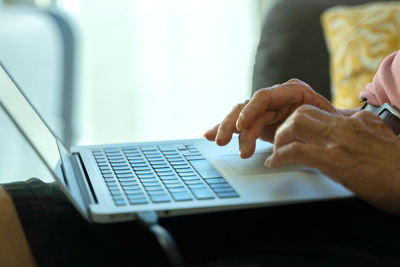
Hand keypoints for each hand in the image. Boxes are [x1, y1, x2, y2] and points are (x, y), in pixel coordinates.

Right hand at [204, 79, 337, 157]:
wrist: (333, 128)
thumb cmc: (333, 123)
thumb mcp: (331, 120)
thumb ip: (324, 121)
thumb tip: (327, 128)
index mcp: (292, 91)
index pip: (264, 96)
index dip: (250, 110)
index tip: (241, 126)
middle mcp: (276, 98)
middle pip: (247, 107)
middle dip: (233, 124)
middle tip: (224, 141)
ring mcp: (266, 111)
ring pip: (239, 116)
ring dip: (226, 129)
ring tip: (217, 142)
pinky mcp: (259, 123)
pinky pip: (239, 125)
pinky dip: (225, 129)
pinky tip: (209, 134)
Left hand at [266, 105, 399, 214]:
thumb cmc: (399, 169)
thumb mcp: (382, 141)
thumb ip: (364, 133)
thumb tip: (351, 134)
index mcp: (358, 121)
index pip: (321, 112)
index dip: (301, 122)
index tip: (292, 133)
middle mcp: (347, 125)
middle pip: (303, 111)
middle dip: (286, 126)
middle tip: (280, 141)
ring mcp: (340, 140)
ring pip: (296, 124)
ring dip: (280, 138)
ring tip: (276, 151)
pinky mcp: (335, 159)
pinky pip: (296, 151)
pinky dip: (280, 156)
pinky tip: (275, 163)